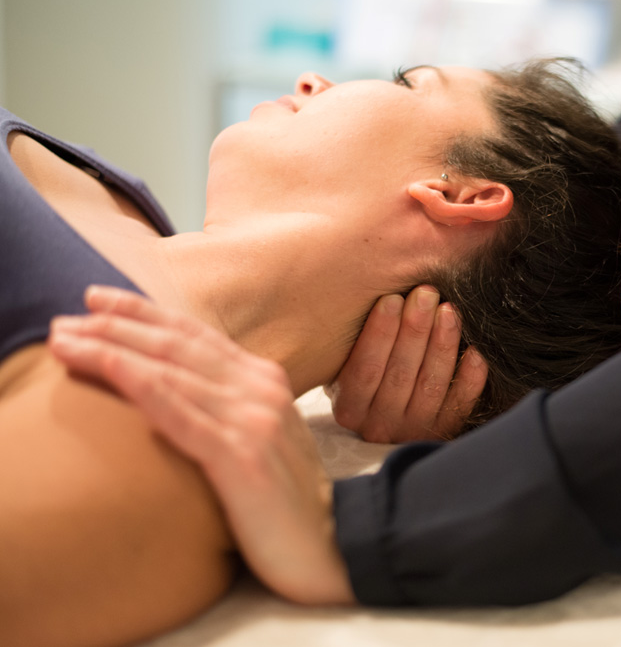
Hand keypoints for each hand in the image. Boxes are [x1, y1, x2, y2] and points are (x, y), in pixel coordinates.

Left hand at [48, 285, 354, 605]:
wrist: (332, 545)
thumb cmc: (287, 496)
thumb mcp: (261, 434)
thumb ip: (228, 403)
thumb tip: (175, 388)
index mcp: (264, 378)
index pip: (195, 334)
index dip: (143, 313)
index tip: (97, 299)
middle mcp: (260, 388)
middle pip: (177, 345)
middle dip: (116, 324)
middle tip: (64, 317)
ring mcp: (253, 419)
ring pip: (172, 372)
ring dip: (112, 349)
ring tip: (64, 339)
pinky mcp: (243, 457)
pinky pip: (181, 414)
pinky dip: (141, 385)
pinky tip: (108, 365)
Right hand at [326, 285, 488, 442]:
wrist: (386, 421)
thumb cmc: (366, 376)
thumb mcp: (346, 366)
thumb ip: (357, 341)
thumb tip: (383, 295)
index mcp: (349, 408)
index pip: (365, 369)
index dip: (379, 333)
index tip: (392, 298)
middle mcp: (378, 425)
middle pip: (400, 374)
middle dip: (415, 330)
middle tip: (426, 293)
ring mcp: (412, 431)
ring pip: (430, 386)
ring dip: (442, 344)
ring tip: (449, 310)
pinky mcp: (441, 433)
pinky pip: (459, 405)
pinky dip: (470, 378)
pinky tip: (475, 350)